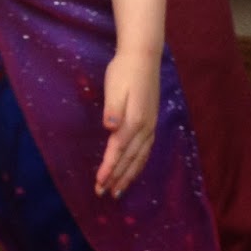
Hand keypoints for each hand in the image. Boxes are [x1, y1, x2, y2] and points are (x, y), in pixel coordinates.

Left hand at [96, 47, 159, 197]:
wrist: (143, 56)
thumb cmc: (124, 71)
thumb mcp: (115, 87)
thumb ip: (113, 109)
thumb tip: (110, 128)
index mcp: (134, 120)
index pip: (118, 150)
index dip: (109, 168)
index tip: (98, 183)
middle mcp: (145, 127)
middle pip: (130, 158)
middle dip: (117, 178)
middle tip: (103, 194)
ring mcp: (151, 126)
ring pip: (140, 157)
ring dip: (129, 175)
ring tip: (118, 191)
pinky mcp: (152, 122)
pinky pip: (146, 150)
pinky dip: (139, 164)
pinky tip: (134, 169)